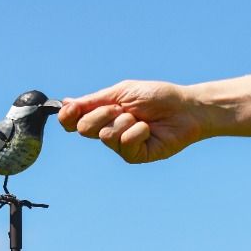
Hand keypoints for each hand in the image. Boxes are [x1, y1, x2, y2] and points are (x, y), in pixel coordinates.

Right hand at [58, 80, 209, 163]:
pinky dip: (137, 132)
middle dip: (102, 113)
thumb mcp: (121, 92)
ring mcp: (120, 146)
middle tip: (122, 108)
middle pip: (85, 128)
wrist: (184, 109)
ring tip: (140, 118)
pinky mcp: (134, 157)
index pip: (75, 121)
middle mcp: (108, 132)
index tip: (70, 110)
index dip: (69, 117)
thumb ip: (93, 101)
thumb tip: (65, 103)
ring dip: (124, 121)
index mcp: (103, 115)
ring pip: (105, 136)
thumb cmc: (156, 97)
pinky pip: (125, 144)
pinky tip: (149, 129)